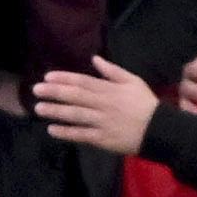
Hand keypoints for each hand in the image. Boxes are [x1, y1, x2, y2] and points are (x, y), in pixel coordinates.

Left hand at [27, 59, 163, 152]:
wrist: (160, 129)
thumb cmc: (144, 104)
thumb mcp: (133, 82)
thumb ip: (113, 71)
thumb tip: (94, 58)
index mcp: (111, 90)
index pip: (84, 82)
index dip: (65, 79)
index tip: (48, 77)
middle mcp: (105, 104)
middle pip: (77, 96)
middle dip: (55, 92)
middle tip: (36, 90)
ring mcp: (103, 122)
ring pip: (77, 115)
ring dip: (56, 111)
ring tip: (39, 108)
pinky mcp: (103, 138)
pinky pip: (82, 135)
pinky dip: (67, 133)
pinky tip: (52, 130)